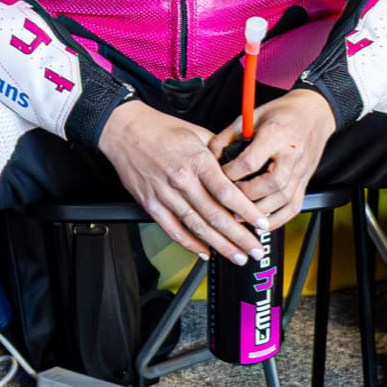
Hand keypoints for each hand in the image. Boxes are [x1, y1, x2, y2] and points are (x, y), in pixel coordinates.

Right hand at [99, 100, 266, 263]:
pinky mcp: (150, 204)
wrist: (125, 130)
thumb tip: (243, 167)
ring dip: (219, 246)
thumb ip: (221, 152)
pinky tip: (205, 253)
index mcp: (197, 161)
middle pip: (215, 216)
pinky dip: (189, 244)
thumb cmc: (161, 130)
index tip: (262, 224)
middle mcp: (182, 180)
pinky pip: (173, 229)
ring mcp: (165, 195)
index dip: (247, 212)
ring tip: (237, 256)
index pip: (227, 193)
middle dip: (239, 237)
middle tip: (255, 250)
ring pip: (197, 227)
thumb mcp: (198, 133)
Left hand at [208, 88, 335, 229]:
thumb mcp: (250, 116)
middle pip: (270, 184)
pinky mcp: (305, 182)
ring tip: (240, 215)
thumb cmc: (281, 113)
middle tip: (228, 199)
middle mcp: (291, 154)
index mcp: (276, 134)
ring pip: (283, 200)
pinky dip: (277, 220)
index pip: (250, 161)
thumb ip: (227, 137)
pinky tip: (261, 223)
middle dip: (246, 196)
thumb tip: (209, 158)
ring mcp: (301, 170)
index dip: (231, 173)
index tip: (219, 176)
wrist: (314, 113)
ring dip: (259, 212)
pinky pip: (294, 207)